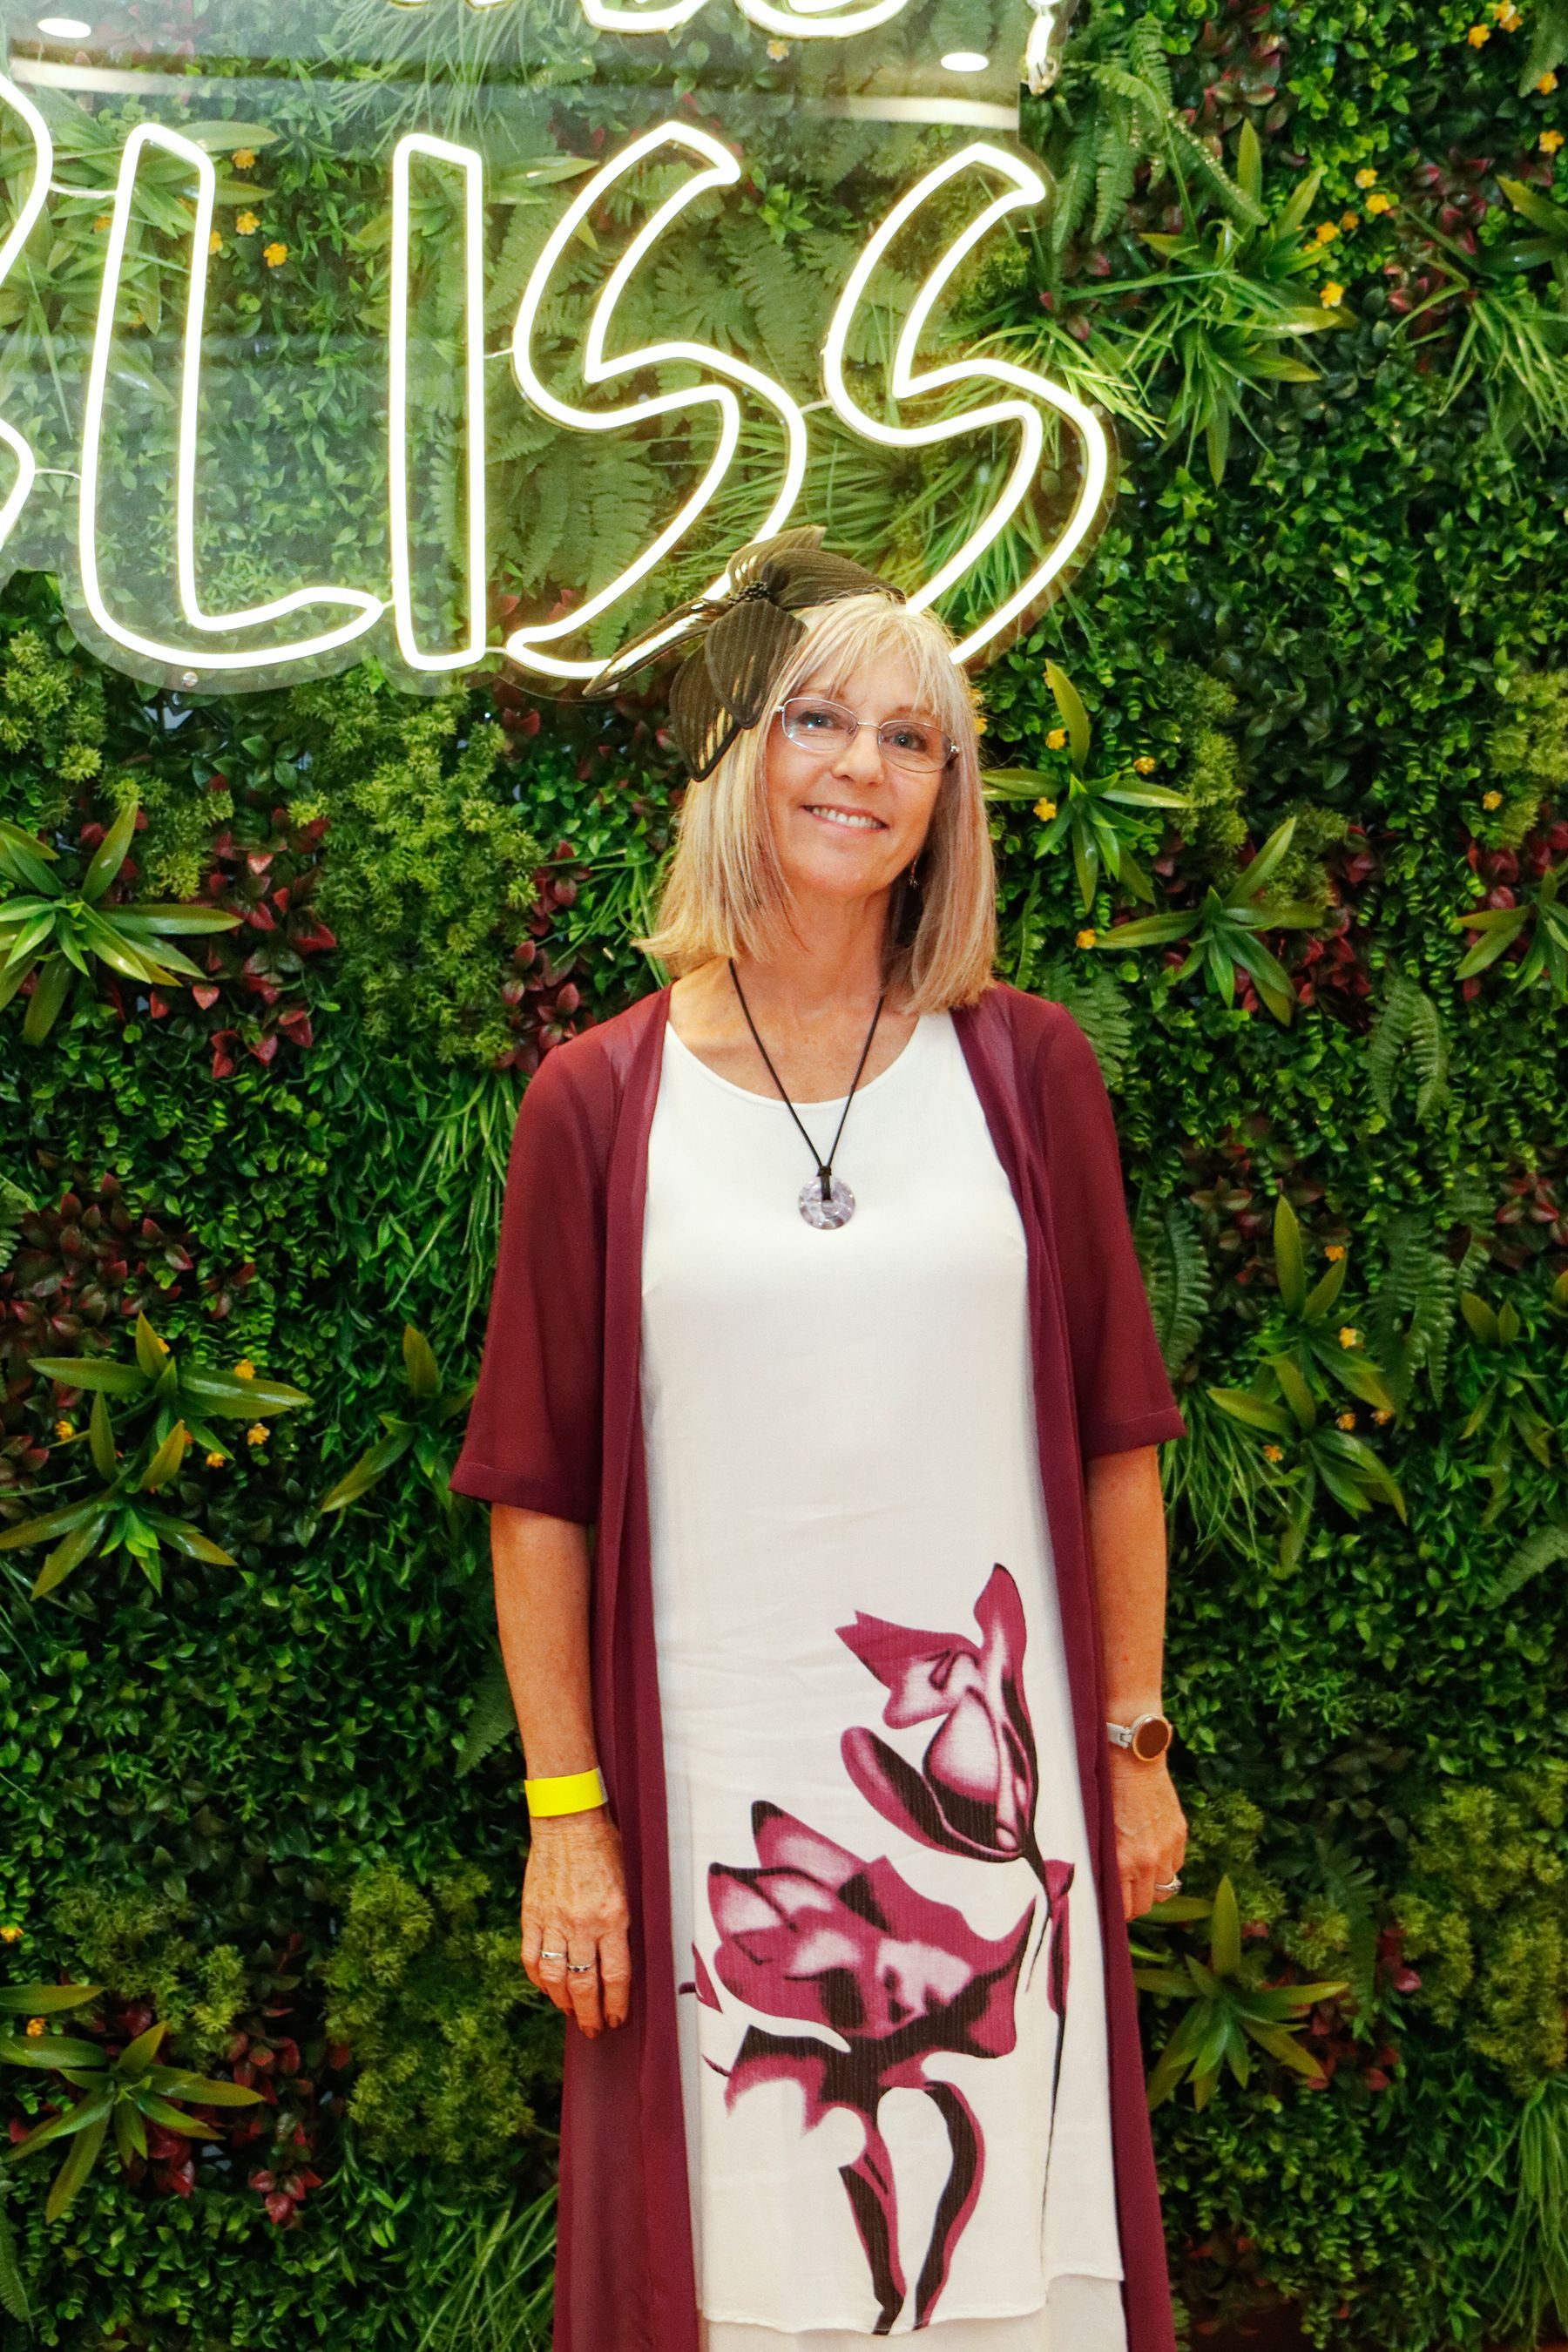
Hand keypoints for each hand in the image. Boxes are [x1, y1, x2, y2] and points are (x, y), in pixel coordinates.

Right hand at [521, 1809, 631, 2037]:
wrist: (568, 1820)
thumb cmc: (605, 1847)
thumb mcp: (628, 1884)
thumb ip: (623, 1922)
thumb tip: (621, 1959)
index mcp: (613, 1917)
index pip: (615, 1976)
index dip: (616, 2004)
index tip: (616, 2019)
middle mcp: (583, 1924)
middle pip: (584, 1984)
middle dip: (590, 2014)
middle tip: (593, 2030)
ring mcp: (553, 1921)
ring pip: (555, 1977)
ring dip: (562, 2002)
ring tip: (570, 2012)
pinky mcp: (531, 1914)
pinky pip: (531, 1957)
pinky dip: (538, 1978)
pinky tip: (546, 1987)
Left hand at [1108, 1750, 1186, 1923]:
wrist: (1131, 1756)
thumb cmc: (1103, 1789)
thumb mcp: (1095, 1831)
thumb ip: (1102, 1861)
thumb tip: (1100, 1885)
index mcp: (1121, 1861)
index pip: (1125, 1910)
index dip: (1117, 1913)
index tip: (1109, 1907)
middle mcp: (1147, 1861)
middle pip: (1145, 1905)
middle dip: (1133, 1903)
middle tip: (1122, 1892)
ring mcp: (1167, 1848)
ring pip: (1164, 1887)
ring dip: (1151, 1884)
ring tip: (1137, 1870)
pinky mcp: (1179, 1834)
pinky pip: (1176, 1866)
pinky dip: (1165, 1865)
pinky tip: (1152, 1850)